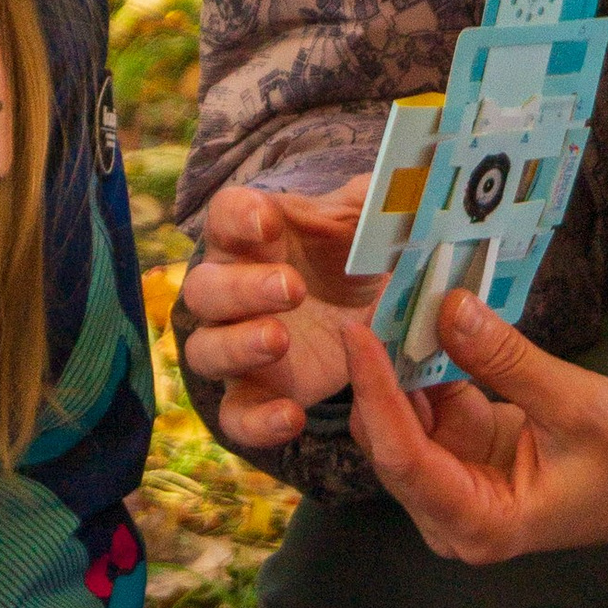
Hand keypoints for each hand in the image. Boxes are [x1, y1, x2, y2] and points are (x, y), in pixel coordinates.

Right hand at [181, 177, 377, 445]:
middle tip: (292, 288)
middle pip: (205, 287)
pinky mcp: (257, 394)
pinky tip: (291, 416)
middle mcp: (233, 289)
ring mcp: (238, 346)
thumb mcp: (371, 224)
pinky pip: (235, 415)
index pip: (225, 216)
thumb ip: (380, 202)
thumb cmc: (356, 254)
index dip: (240, 217)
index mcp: (254, 236)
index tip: (269, 221)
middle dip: (243, 288)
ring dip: (238, 345)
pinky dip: (256, 421)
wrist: (369, 313)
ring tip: (280, 340)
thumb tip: (402, 186)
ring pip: (206, 350)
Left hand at [343, 296, 607, 562]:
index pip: (403, 458)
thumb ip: (504, 358)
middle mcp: (454, 515)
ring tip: (395, 305)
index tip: (358, 336)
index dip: (375, 394)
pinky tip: (424, 325)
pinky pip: (431, 409)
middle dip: (380, 376)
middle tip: (373, 306)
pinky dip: (427, 369)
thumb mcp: (572, 403)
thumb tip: (448, 307)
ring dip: (400, 368)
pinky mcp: (468, 456)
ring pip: (404, 422)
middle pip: (391, 444)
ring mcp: (458, 485)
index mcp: (477, 523)